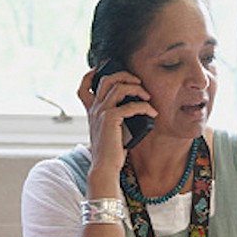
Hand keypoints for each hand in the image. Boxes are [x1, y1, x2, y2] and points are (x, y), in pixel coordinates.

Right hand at [77, 68, 156, 184]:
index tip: (106, 68)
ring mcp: (101, 113)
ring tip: (148, 96)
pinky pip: (131, 105)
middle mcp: (94, 109)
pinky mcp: (111, 119)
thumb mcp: (110, 130)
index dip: (92, 74)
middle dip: (124, 75)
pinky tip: (152, 113)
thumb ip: (116, 117)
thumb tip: (134, 106)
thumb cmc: (111, 151)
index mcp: (92, 111)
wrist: (104, 167)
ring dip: (137, 88)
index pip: (84, 87)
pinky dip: (145, 107)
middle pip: (106, 79)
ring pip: (119, 87)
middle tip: (138, 81)